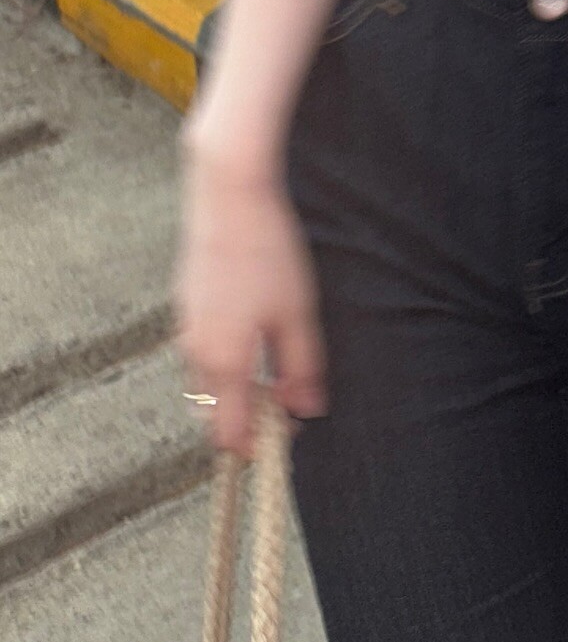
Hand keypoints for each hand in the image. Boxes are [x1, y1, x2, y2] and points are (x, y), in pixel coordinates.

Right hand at [172, 126, 327, 460]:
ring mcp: (186, 328)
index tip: (290, 435)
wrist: (229, 196)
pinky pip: (202, 352)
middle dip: (248, 419)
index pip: (230, 434)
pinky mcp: (186, 305)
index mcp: (224, 361)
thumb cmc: (269, 253)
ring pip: (207, 382)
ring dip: (237, 389)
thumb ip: (302, 367)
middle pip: (215, 412)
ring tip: (278, 366)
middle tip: (289, 401)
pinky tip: (256, 334)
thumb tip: (307, 410)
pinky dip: (226, 361)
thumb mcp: (298, 313)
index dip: (258, 446)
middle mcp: (196, 352)